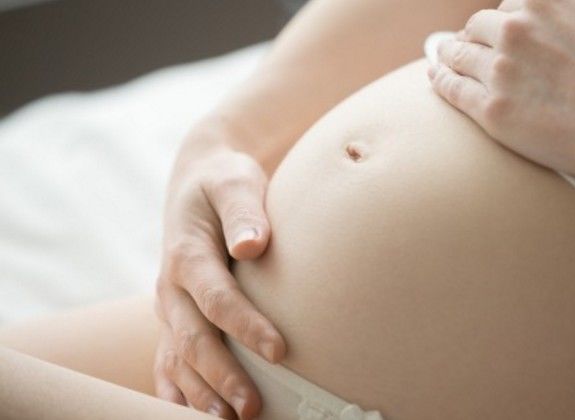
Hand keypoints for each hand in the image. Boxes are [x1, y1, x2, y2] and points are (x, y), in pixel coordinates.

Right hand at [153, 116, 285, 418]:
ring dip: (201, 393)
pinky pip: (170, 361)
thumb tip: (251, 245)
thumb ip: (244, 209)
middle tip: (253, 406)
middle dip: (222, 376)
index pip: (216, 297)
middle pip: (194, 339)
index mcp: (186, 253)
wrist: (198, 184)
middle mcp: (172, 287)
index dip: (245, 325)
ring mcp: (170, 307)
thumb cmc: (225, 181)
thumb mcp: (234, 181)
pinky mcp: (175, 319)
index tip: (279, 350)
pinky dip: (180, 391)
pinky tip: (199, 415)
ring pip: (179, 358)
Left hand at [429, 0, 574, 183]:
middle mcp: (512, 31)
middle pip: (477, 28)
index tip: (500, 33)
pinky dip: (440, 79)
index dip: (502, 22)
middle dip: (474, 36)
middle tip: (470, 47)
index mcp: (539, 3)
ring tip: (445, 60)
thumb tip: (556, 7)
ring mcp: (498, 71)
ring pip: (458, 55)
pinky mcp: (491, 110)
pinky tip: (436, 77)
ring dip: (450, 55)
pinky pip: (452, 88)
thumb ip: (571, 7)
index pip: (506, 7)